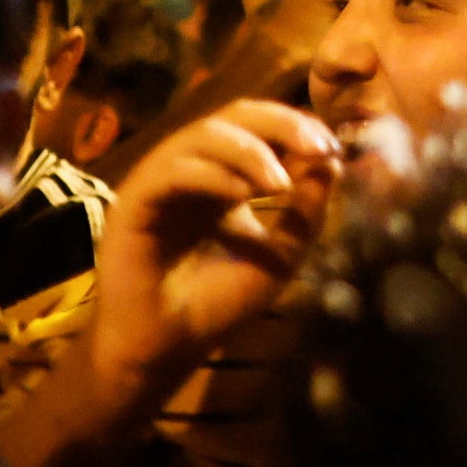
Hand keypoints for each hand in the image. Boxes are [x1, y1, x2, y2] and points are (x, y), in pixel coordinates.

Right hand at [82, 101, 342, 404]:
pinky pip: (173, 170)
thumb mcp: (278, 256)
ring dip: (251, 151)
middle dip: (281, 124)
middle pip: (234, 116)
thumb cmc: (216, 306)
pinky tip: (244, 194)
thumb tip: (333, 162)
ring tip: (281, 183)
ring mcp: (159, 182)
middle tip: (317, 146)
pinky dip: (214, 174)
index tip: (333, 149)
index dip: (298, 129)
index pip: (260, 130)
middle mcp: (191, 171)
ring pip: (203, 135)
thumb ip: (306, 213)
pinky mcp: (134, 201)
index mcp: (224, 179)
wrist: (165, 349)